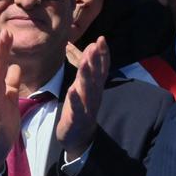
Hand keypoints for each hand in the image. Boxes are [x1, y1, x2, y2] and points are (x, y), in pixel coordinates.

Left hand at [56, 36, 108, 158]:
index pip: (102, 68)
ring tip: (85, 63)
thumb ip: (86, 65)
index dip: (103, 54)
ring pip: (88, 90)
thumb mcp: (82, 84)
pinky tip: (72, 90)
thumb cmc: (80, 106)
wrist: (78, 136)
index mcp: (96, 87)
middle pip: (96, 77)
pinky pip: (77, 108)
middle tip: (96, 46)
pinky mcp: (77, 119)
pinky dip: (75, 100)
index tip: (102, 39)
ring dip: (87, 77)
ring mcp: (87, 107)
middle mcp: (95, 95)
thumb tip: (91, 45)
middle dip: (96, 61)